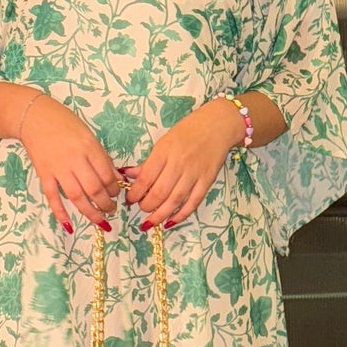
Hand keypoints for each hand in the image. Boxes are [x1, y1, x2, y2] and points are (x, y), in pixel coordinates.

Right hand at [20, 97, 122, 233]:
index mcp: (89, 148)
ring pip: (76, 197)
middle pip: (94, 189)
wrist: (34, 116)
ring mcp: (58, 168)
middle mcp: (75, 159)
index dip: (114, 189)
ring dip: (90, 212)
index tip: (117, 194)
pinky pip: (52, 197)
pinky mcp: (43, 174)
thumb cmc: (64, 123)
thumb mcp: (89, 135)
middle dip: (106, 204)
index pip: (107, 175)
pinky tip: (69, 225)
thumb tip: (117, 178)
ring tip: (100, 220)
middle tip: (111, 210)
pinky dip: (61, 213)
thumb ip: (102, 157)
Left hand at [122, 99, 241, 228]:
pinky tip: (171, 221)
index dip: (135, 193)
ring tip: (150, 221)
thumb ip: (148, 162)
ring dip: (160, 214)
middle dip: (146, 206)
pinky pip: (193, 202)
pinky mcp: (208, 180)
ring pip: (175, 200)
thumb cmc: (188, 131)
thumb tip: (128, 175)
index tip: (130, 199)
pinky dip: (181, 214)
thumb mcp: (163, 142)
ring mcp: (195, 173)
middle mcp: (179, 163)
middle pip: (159, 192)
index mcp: (164, 151)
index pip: (146, 178)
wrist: (218, 125)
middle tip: (141, 208)